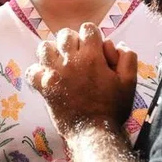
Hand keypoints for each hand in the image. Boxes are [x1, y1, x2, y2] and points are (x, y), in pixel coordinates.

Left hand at [25, 22, 137, 137]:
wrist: (94, 132)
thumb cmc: (113, 108)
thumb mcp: (129, 82)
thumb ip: (127, 58)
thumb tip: (118, 44)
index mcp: (92, 56)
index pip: (87, 28)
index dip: (92, 36)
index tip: (95, 49)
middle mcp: (70, 61)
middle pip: (65, 34)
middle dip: (73, 41)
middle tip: (79, 56)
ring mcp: (54, 73)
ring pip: (45, 48)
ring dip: (53, 52)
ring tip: (61, 63)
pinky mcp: (44, 87)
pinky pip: (32, 70)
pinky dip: (38, 71)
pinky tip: (48, 77)